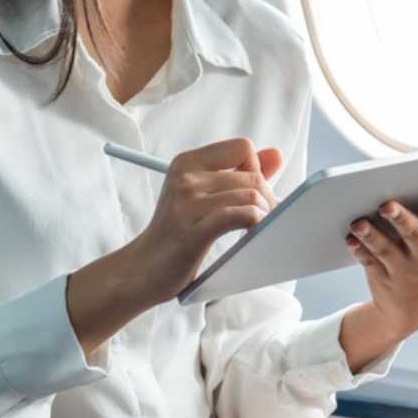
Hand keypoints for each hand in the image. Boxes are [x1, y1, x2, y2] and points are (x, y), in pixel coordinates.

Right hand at [134, 138, 281, 304]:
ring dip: (264, 214)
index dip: (256, 169)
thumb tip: (275, 155)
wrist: (141, 269)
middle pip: (252, 175)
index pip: (243, 148)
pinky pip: (241, 216)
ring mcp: (187, 203)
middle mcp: (185, 178)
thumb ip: (239, 172)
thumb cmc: (176, 233)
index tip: (251, 192)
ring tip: (257, 228)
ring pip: (251, 196)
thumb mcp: (201, 195)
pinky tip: (250, 234)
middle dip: (267, 198)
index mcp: (187, 162)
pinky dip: (255, 223)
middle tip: (262, 218)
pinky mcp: (193, 232)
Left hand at [345, 176, 417, 339]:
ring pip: (386, 249)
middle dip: (401, 217)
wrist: (415, 308)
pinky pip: (368, 261)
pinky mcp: (382, 276)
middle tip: (386, 204)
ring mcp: (403, 268)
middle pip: (414, 233)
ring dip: (371, 235)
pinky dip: (358, 250)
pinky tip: (350, 239)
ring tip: (358, 223)